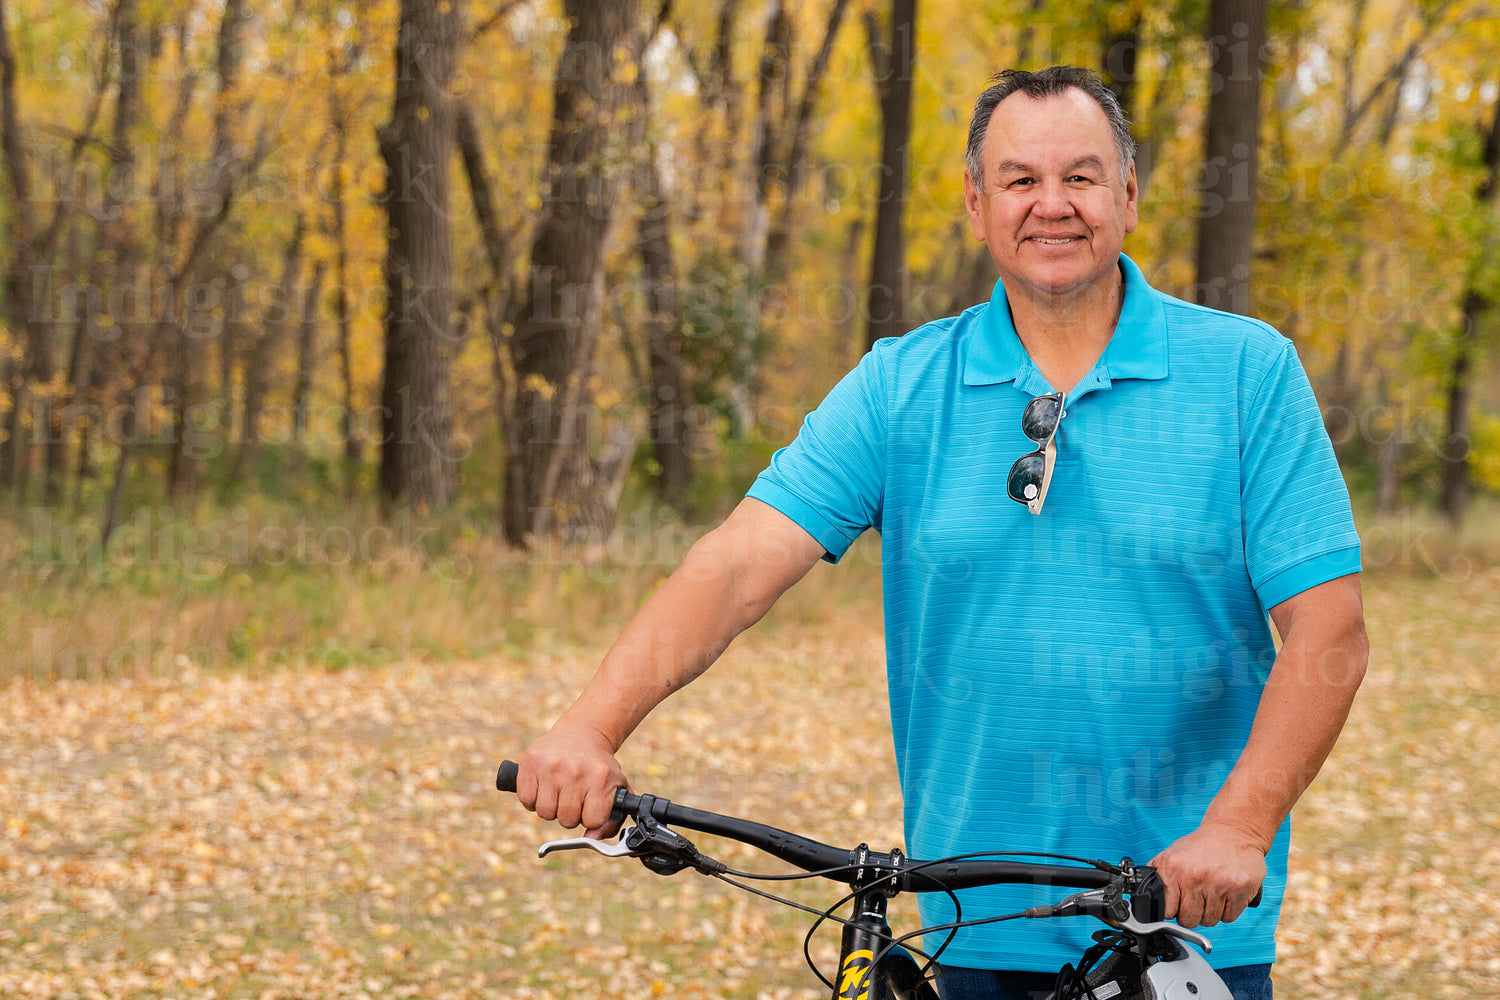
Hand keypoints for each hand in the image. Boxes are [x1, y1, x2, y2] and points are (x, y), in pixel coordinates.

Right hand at [515, 727, 628, 838]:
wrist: (581, 734)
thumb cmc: (598, 769)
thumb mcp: (617, 789)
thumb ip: (612, 821)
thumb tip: (591, 838)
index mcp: (601, 777)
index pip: (592, 820)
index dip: (590, 817)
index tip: (590, 805)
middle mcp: (576, 771)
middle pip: (566, 820)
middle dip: (570, 814)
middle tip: (573, 797)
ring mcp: (552, 766)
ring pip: (545, 813)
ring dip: (551, 808)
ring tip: (558, 791)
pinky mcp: (531, 762)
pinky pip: (526, 800)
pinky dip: (533, 799)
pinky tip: (543, 786)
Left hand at [1149, 822, 1266, 927]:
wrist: (1233, 831)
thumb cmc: (1201, 846)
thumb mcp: (1171, 855)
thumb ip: (1158, 877)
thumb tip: (1144, 898)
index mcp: (1174, 869)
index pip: (1167, 911)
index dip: (1172, 911)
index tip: (1177, 906)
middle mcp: (1195, 877)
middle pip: (1189, 920)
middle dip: (1191, 914)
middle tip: (1196, 900)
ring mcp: (1219, 884)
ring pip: (1210, 921)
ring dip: (1210, 912)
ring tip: (1211, 894)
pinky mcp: (1240, 890)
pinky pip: (1229, 917)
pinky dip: (1227, 911)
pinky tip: (1225, 894)